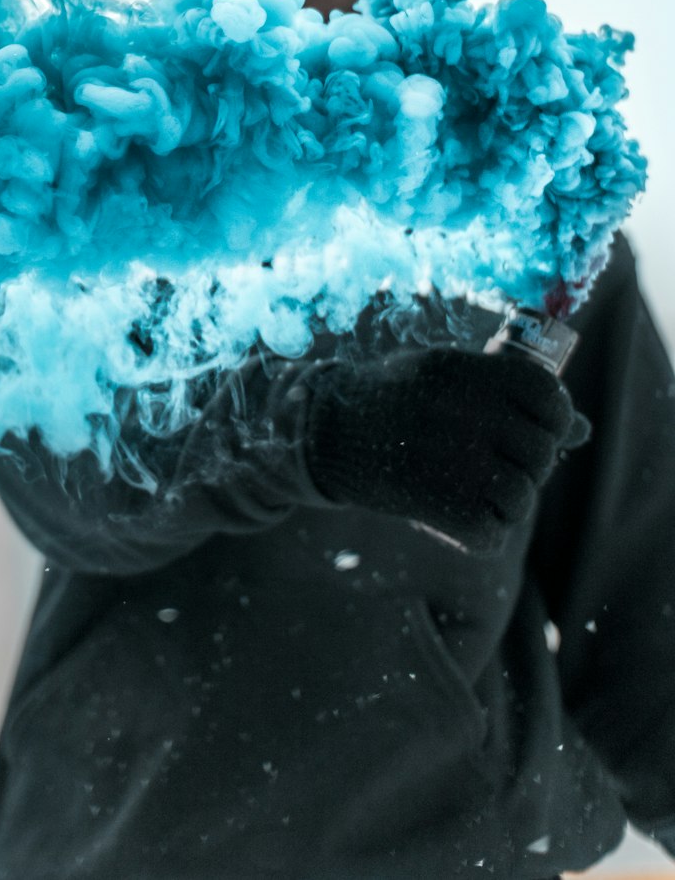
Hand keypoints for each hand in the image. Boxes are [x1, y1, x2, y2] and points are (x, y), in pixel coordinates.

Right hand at [304, 346, 589, 551]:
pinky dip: (481, 534)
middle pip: (540, 453)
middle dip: (527, 465)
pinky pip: (492, 534)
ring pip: (520, 498)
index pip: (547, 397)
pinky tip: (458, 518)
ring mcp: (453, 461)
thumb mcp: (450, 378)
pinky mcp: (440, 506)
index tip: (538, 427)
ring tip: (473, 492)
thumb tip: (582, 428)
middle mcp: (465, 414)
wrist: (326, 431)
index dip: (555, 417)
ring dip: (504, 504)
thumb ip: (513, 397)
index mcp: (468, 372)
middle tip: (493, 465)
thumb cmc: (397, 400)